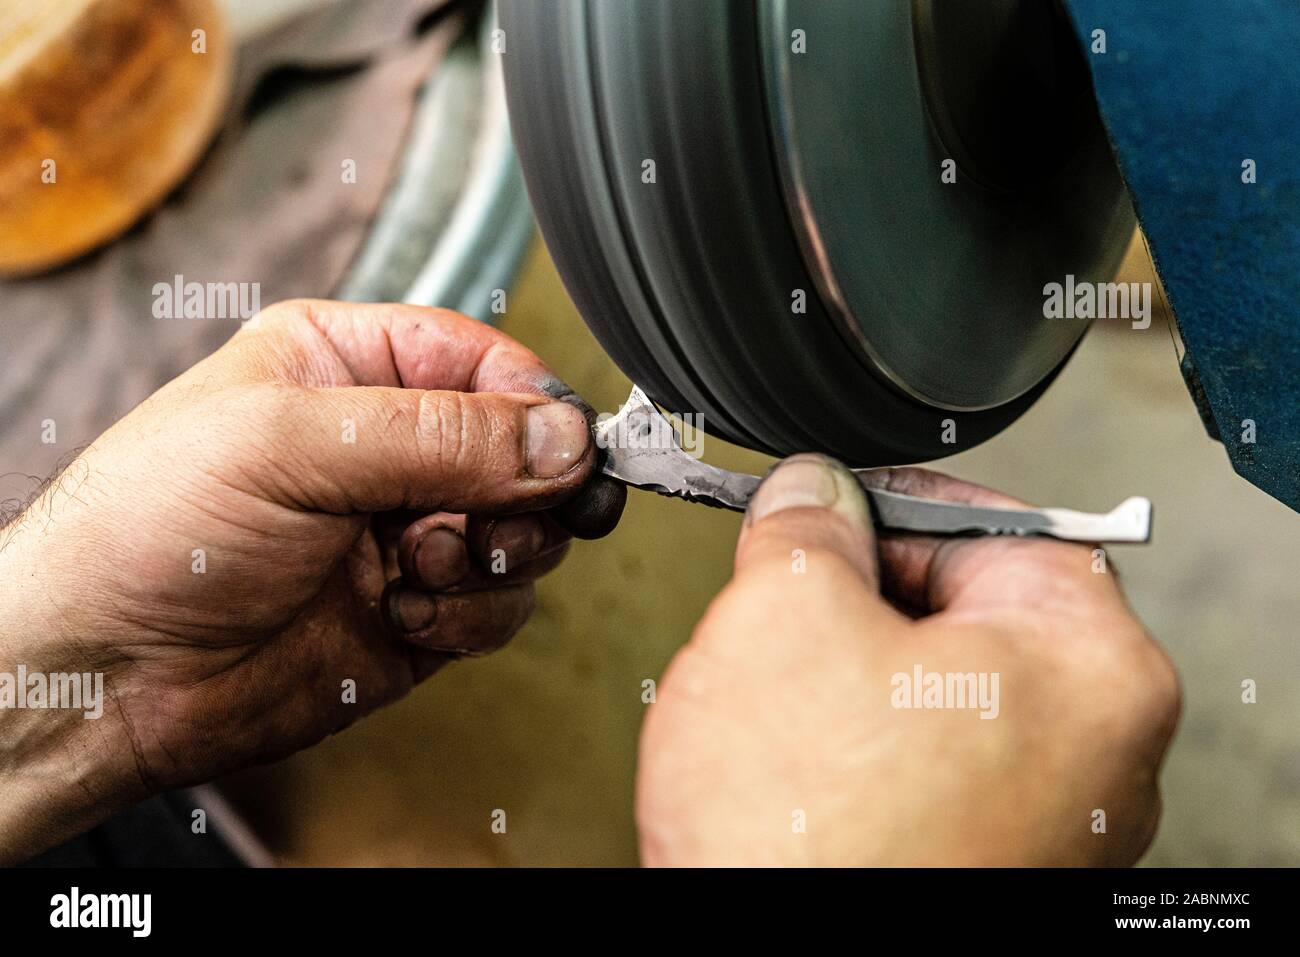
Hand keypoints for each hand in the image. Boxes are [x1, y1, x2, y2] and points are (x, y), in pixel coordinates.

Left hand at [0, 299, 622, 861]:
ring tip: (419, 566)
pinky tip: (403, 613)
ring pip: (524, 534)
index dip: (534, 404)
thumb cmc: (146, 531)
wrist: (105, 676)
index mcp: (351, 367)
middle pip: (522, 453)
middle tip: (481, 522)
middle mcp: (389, 447)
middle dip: (517, 494)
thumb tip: (561, 438)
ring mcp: (406, 533)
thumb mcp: (290, 446)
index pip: (486, 361)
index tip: (563, 450)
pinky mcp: (418, 610)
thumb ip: (439, 437)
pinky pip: (498, 607)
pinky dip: (470, 616)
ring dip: (491, 559)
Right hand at [637, 455, 1178, 865]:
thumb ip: (808, 526)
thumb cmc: (808, 843)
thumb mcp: (784, 618)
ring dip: (853, 674)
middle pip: (970, 612)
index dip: (890, 502)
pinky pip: (926, 767)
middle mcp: (1098, 758)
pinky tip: (800, 764)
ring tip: (783, 700)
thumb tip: (812, 494)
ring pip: (938, 693)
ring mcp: (1047, 827)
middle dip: (863, 596)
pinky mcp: (988, 867)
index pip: (997, 524)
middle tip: (788, 601)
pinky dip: (860, 747)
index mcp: (1092, 670)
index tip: (830, 502)